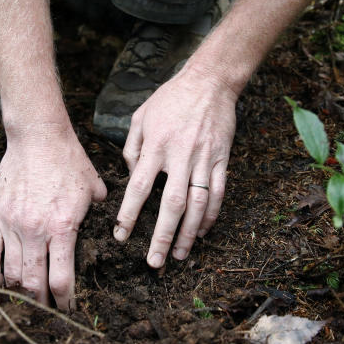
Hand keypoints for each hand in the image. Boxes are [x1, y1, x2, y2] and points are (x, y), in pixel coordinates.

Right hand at [0, 124, 106, 310]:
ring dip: (18, 293)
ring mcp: (12, 225)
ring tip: (26, 302)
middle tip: (47, 314)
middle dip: (41, 305)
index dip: (65, 302)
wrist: (38, 136)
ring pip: (10, 274)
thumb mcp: (94, 188)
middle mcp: (35, 232)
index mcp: (62, 229)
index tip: (69, 310)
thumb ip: (100, 212)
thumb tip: (111, 223)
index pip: (61, 280)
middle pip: (33, 284)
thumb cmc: (69, 160)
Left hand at [114, 66, 236, 267]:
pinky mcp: (221, 159)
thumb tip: (131, 177)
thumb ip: (132, 148)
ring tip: (179, 254)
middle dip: (162, 235)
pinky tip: (202, 232)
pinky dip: (211, 215)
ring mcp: (203, 159)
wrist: (209, 82)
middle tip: (154, 261)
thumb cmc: (169, 99)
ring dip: (189, 233)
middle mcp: (180, 155)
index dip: (129, 213)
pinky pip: (218, 192)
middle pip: (171, 203)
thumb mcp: (140, 117)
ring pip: (198, 203)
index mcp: (156, 146)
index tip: (121, 235)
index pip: (139, 186)